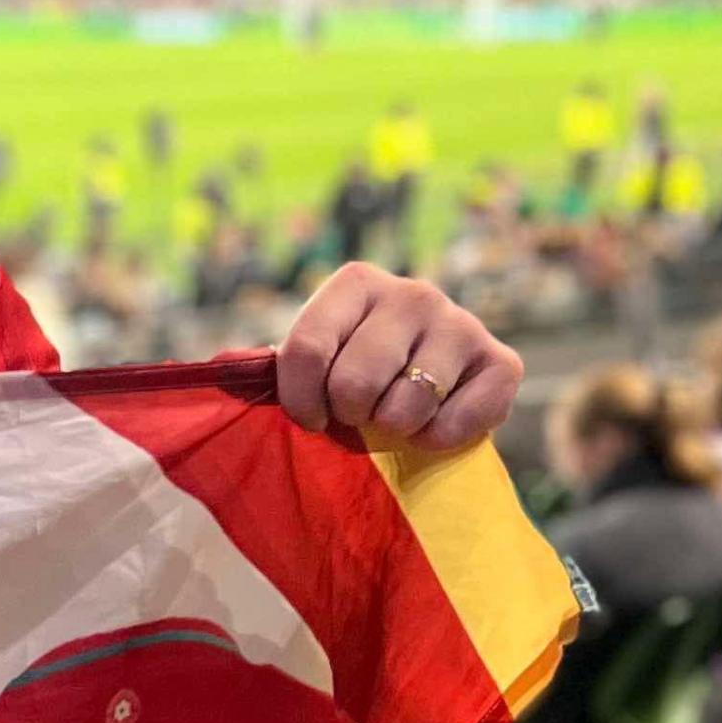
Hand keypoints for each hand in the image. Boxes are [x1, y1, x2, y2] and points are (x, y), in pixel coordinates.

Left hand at [273, 261, 523, 451]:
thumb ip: (282, 366)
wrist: (440, 389)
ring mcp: (462, 323)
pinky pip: (456, 423)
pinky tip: (434, 425)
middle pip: (354, 383)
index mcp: (355, 282)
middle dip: (349, 416)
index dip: (301, 401)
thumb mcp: (319, 359)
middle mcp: (413, 292)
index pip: (307, 350)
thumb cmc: (359, 373)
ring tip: (397, 415)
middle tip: (359, 415)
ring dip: (394, 430)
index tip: (309, 419)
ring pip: (405, 407)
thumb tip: (216, 375)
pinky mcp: (504, 362)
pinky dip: (437, 440)